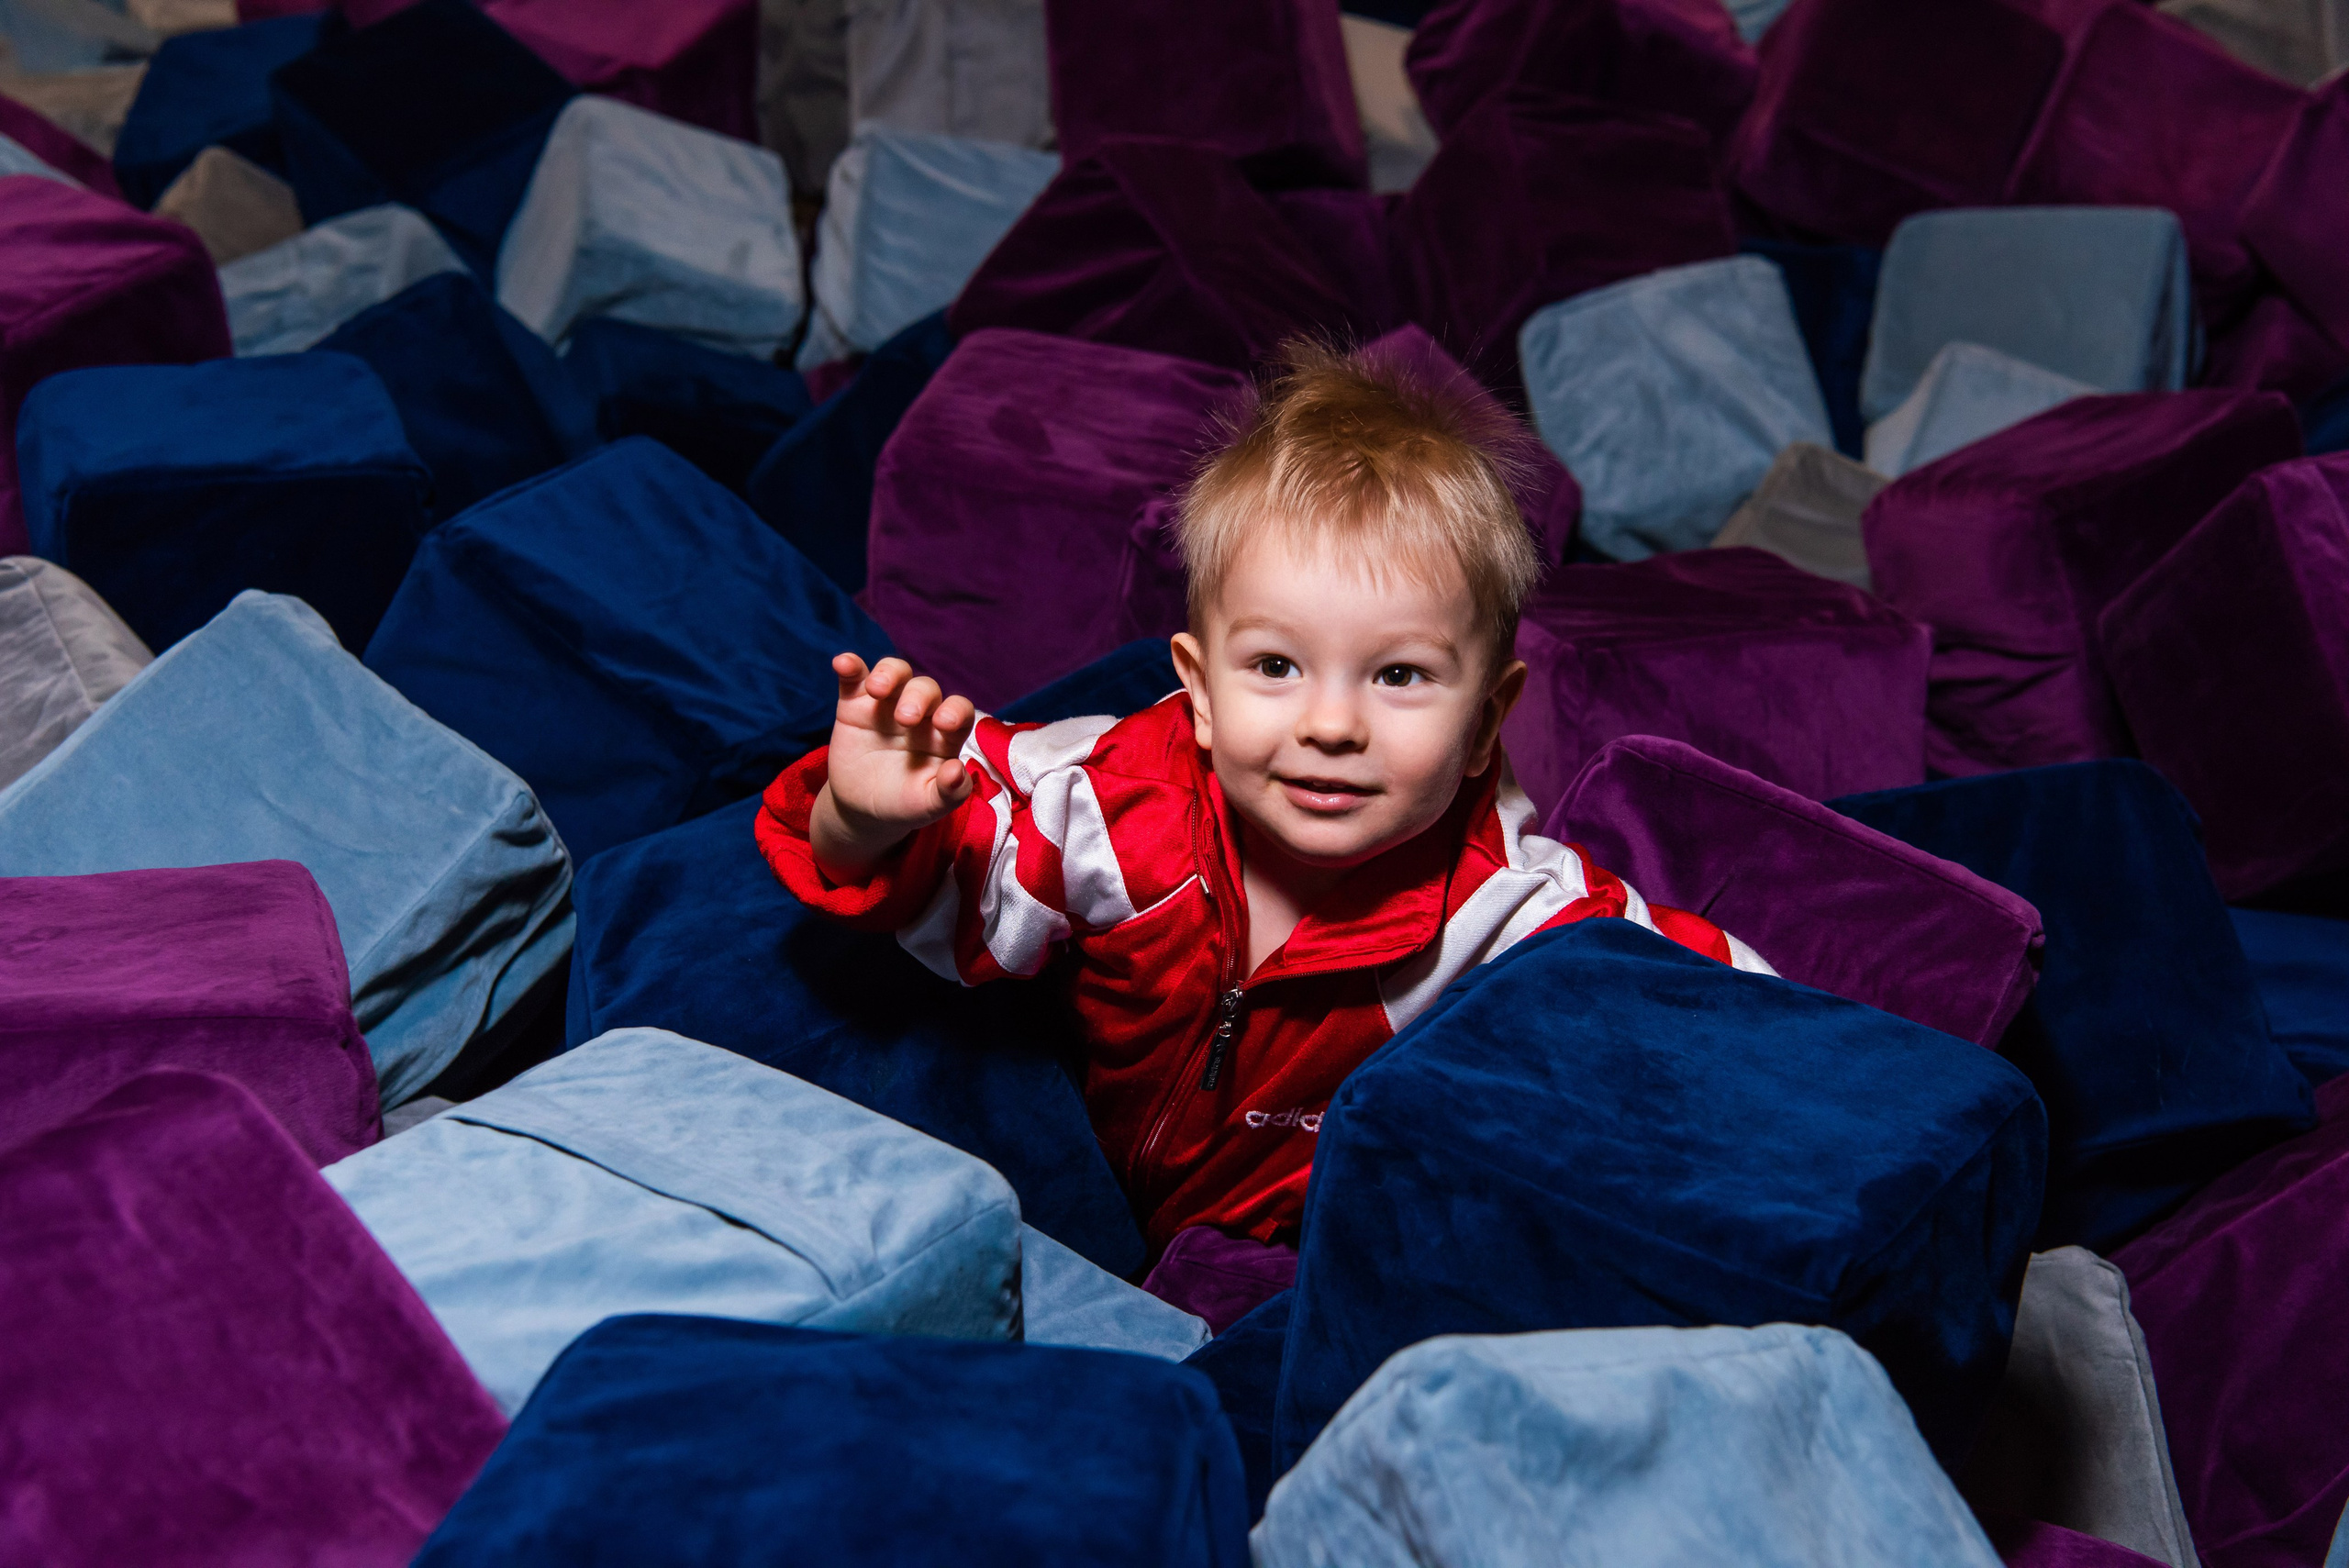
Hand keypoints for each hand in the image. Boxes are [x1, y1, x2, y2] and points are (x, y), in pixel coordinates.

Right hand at [809, 654, 978, 881]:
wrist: (862, 810)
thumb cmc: (904, 804)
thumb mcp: (927, 805)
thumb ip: (949, 792)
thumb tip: (957, 771)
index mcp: (943, 734)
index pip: (959, 710)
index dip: (956, 710)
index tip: (944, 722)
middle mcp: (920, 713)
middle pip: (926, 688)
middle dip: (918, 697)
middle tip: (904, 719)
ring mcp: (887, 705)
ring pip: (895, 672)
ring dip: (889, 674)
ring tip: (877, 690)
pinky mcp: (855, 704)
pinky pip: (854, 677)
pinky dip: (850, 666)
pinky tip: (843, 664)